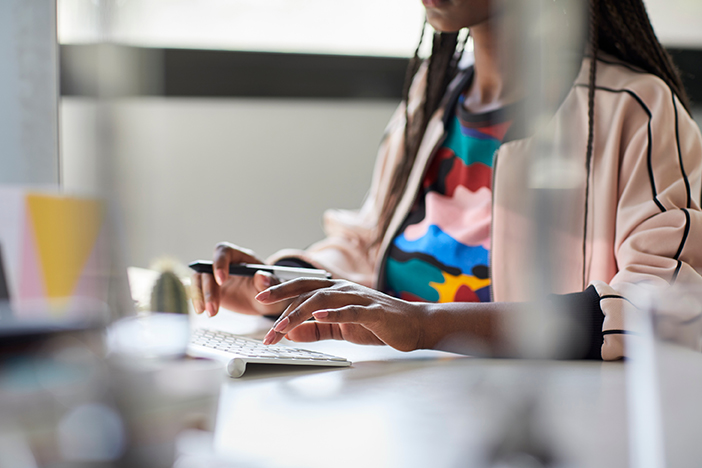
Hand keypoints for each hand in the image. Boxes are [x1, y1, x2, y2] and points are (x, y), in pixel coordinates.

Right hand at [191, 242, 289, 316]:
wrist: (267, 300)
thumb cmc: (271, 288)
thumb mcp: (273, 286)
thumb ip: (268, 282)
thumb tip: (261, 276)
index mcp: (241, 257)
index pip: (224, 251)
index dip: (219, 263)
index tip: (221, 280)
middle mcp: (226, 265)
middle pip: (208, 268)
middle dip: (208, 289)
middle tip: (213, 308)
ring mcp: (216, 277)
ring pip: (199, 280)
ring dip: (200, 296)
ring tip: (209, 313)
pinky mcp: (211, 290)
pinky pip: (198, 291)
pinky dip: (197, 300)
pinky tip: (201, 311)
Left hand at [256, 278, 427, 351]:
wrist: (414, 326)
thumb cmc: (378, 325)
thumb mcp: (341, 329)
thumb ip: (317, 330)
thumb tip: (291, 332)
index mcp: (336, 291)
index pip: (303, 287)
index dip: (281, 288)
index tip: (259, 295)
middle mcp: (344, 289)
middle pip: (307, 289)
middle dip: (282, 297)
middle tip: (260, 305)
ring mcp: (359, 298)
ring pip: (323, 299)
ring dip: (300, 311)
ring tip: (282, 324)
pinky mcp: (373, 311)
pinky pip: (350, 310)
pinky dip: (334, 313)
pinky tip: (319, 316)